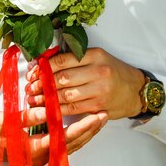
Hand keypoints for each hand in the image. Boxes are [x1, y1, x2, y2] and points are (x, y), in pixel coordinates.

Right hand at [0, 107, 107, 165]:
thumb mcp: (5, 121)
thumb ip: (25, 117)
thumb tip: (45, 112)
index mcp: (34, 149)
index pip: (63, 138)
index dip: (80, 128)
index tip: (94, 117)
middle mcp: (43, 157)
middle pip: (73, 143)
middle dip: (90, 129)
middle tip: (104, 113)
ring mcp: (46, 157)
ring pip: (73, 145)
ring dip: (88, 132)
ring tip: (101, 117)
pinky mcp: (48, 154)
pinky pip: (68, 145)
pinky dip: (80, 134)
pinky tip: (88, 124)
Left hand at [26, 47, 145, 119]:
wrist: (136, 90)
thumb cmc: (113, 72)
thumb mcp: (97, 58)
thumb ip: (75, 59)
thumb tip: (44, 62)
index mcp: (95, 55)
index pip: (62, 60)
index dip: (44, 67)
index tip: (33, 71)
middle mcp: (98, 72)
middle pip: (61, 78)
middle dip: (42, 84)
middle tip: (29, 87)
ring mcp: (99, 90)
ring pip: (65, 95)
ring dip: (45, 98)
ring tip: (33, 99)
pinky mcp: (98, 107)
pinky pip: (72, 108)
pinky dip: (56, 109)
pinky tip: (46, 108)